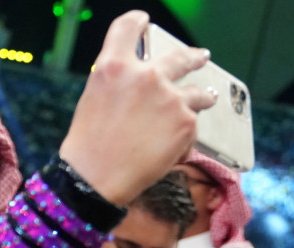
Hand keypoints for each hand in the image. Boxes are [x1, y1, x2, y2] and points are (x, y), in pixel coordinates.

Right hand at [59, 11, 215, 204]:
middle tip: (200, 57)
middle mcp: (145, 76)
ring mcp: (170, 98)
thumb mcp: (94, 100)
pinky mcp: (186, 122)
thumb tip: (141, 83)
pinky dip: (185, 134)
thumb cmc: (88, 146)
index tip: (145, 22)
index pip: (128, 27)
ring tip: (205, 100)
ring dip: (201, 97)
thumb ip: (120, 83)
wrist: (94, 180)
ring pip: (199, 93)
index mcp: (113, 66)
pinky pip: (192, 123)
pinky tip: (171, 146)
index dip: (138, 22)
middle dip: (193, 57)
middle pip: (180, 56)